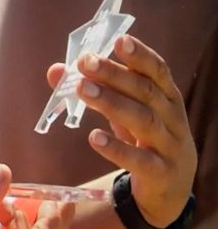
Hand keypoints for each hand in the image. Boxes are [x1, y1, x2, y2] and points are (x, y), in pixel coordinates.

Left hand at [47, 35, 196, 227]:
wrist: (169, 189)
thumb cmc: (143, 139)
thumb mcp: (123, 112)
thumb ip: (94, 89)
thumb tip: (55, 70)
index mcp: (166, 97)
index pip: (157, 71)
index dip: (139, 55)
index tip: (118, 39)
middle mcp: (172, 118)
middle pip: (145, 91)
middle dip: (114, 74)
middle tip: (85, 63)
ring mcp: (169, 146)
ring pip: (143, 120)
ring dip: (112, 103)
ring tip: (83, 90)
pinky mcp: (160, 173)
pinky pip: (139, 160)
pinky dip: (116, 148)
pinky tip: (94, 137)